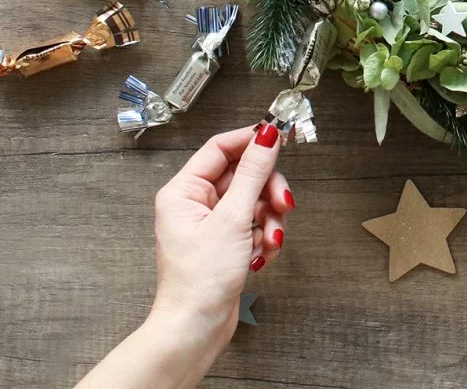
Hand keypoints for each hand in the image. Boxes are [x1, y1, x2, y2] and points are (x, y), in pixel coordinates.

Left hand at [149, 124, 293, 350]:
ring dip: (270, 219)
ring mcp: (212, 224)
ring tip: (270, 240)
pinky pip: (255, 224)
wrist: (196, 330)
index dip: (252, 141)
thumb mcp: (233, 218)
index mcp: (184, 190)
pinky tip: (262, 255)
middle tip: (282, 204)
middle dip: (267, 191)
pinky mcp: (226, 242)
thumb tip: (268, 136)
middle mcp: (195, 203)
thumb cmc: (199, 280)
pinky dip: (264, 237)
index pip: (221, 148)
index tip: (280, 138)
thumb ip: (253, 173)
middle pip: (244, 175)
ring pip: (254, 201)